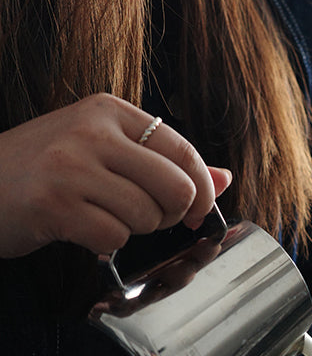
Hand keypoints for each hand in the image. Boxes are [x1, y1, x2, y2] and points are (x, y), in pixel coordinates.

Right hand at [0, 93, 231, 258]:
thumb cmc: (43, 171)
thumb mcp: (102, 149)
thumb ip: (163, 161)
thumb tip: (225, 179)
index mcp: (108, 110)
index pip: (183, 150)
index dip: (201, 189)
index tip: (197, 210)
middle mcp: (91, 131)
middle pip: (175, 188)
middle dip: (170, 216)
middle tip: (146, 218)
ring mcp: (71, 167)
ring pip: (146, 217)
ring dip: (132, 231)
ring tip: (102, 217)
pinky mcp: (55, 205)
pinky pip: (113, 238)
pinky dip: (104, 245)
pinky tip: (81, 231)